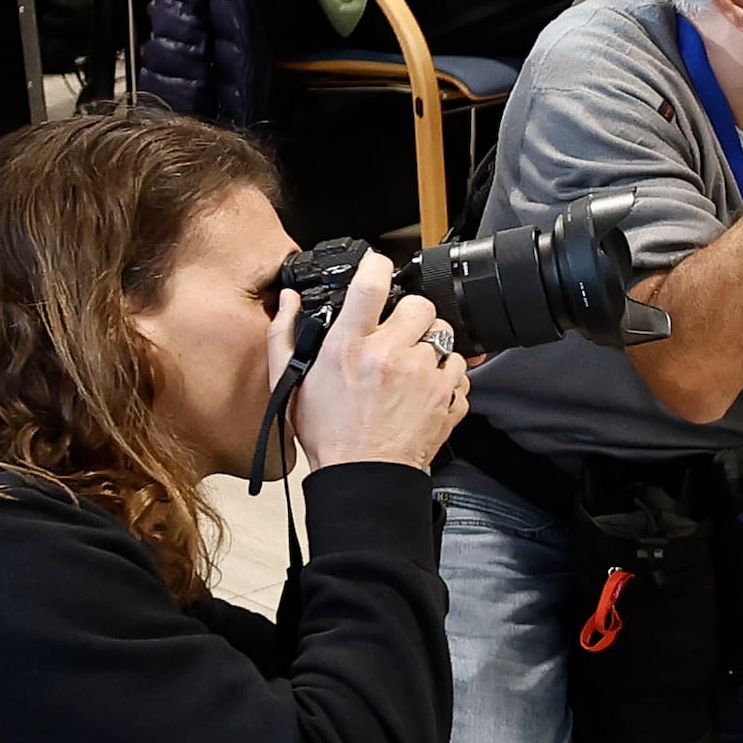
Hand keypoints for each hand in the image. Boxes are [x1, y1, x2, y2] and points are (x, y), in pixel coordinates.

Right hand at [293, 273, 468, 473]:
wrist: (364, 477)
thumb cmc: (329, 435)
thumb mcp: (291, 384)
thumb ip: (285, 335)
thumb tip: (290, 301)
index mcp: (351, 346)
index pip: (371, 283)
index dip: (376, 266)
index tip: (377, 268)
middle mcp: (392, 355)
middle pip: (420, 305)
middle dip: (409, 316)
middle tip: (396, 335)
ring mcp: (425, 375)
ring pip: (443, 336)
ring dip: (428, 347)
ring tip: (408, 368)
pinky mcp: (448, 396)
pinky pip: (458, 368)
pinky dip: (445, 375)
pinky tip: (423, 389)